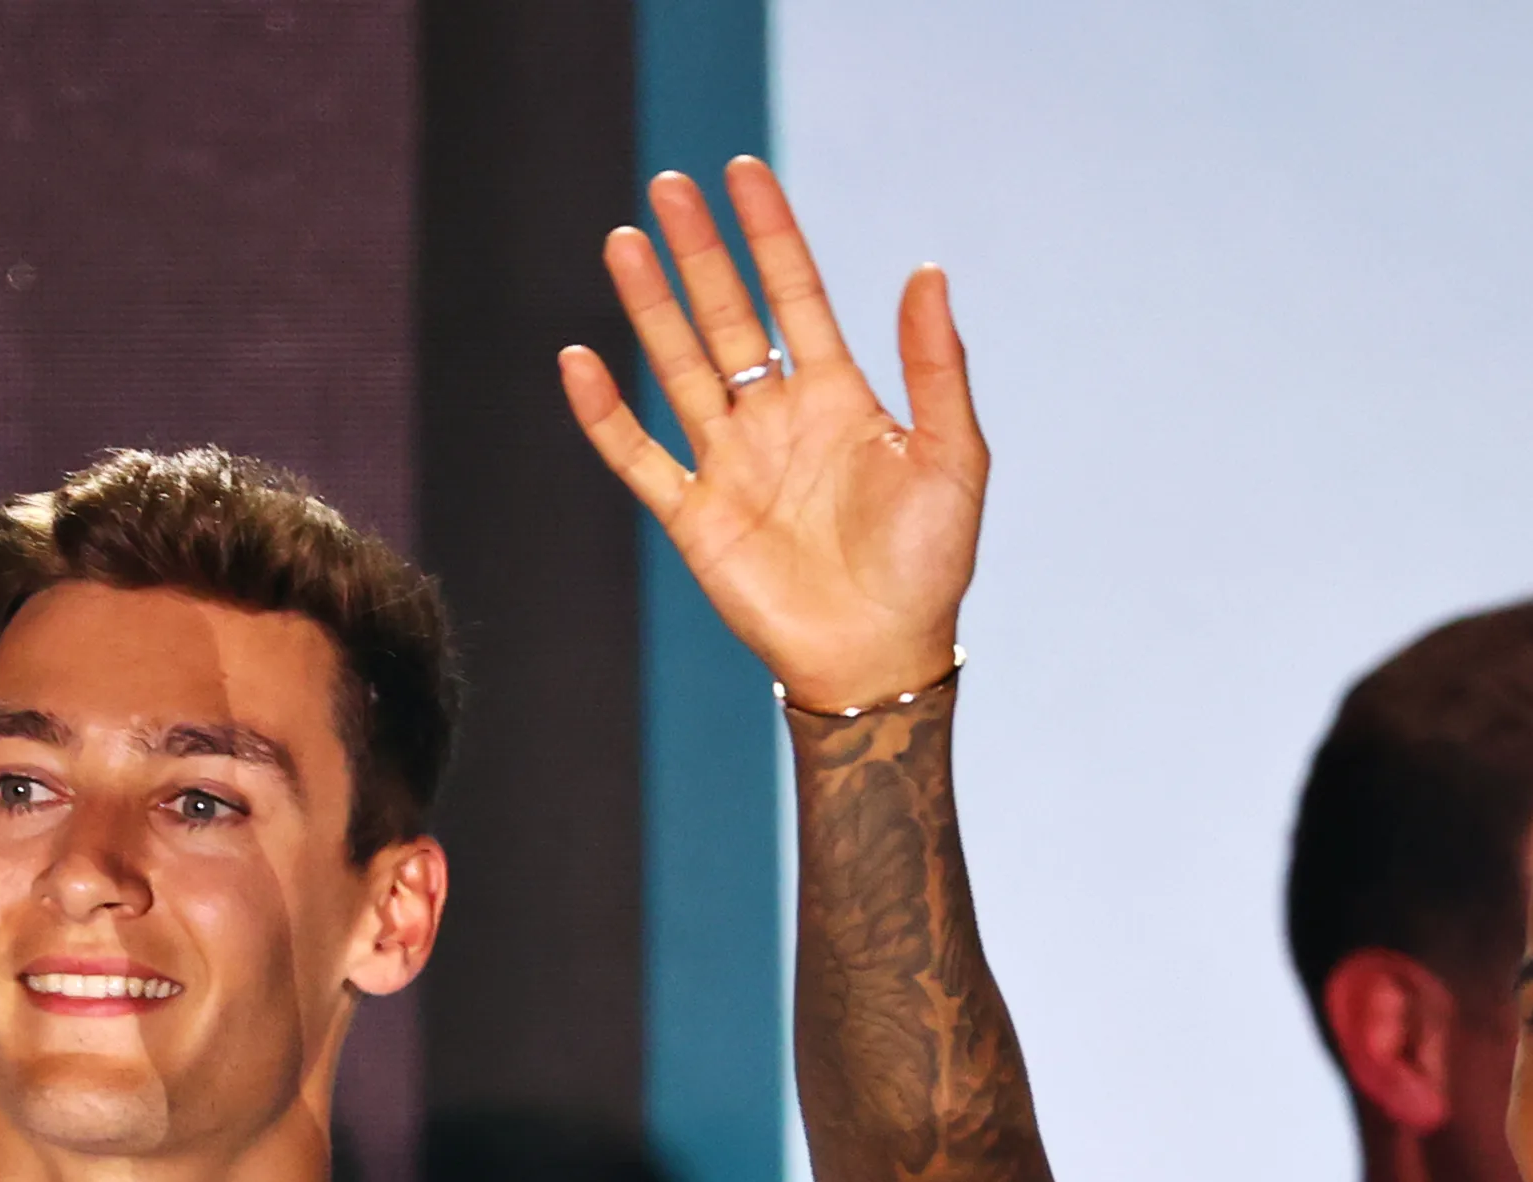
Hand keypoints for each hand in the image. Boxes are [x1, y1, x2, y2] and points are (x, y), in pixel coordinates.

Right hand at [561, 158, 985, 712]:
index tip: (743, 172)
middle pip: (727, 316)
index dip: (770, 234)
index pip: (795, 293)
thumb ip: (935, 366)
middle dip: (699, 252)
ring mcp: (730, 464)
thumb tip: (926, 268)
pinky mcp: (694, 517)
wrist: (881, 658)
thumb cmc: (928, 562)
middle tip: (668, 184)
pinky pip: (637, 456)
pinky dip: (606, 412)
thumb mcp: (951, 456)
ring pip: (677, 367)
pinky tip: (581, 359)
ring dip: (651, 307)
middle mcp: (776, 419)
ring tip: (625, 241)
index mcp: (837, 397)